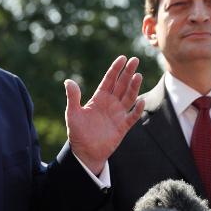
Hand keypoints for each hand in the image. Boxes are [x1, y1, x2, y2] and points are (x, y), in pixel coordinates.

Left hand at [65, 56, 144, 173]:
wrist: (85, 152)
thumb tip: (68, 81)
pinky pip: (132, 116)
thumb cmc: (77, 133)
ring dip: (134, 87)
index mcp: (99, 98)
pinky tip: (141, 101)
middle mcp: (110, 103)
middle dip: (128, 73)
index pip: (109, 80)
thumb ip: (73, 98)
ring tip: (138, 75)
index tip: (123, 58)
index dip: (116, 69)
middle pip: (121, 85)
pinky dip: (137, 110)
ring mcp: (118, 114)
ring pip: (129, 97)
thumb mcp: (72, 114)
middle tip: (135, 60)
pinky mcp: (122, 127)